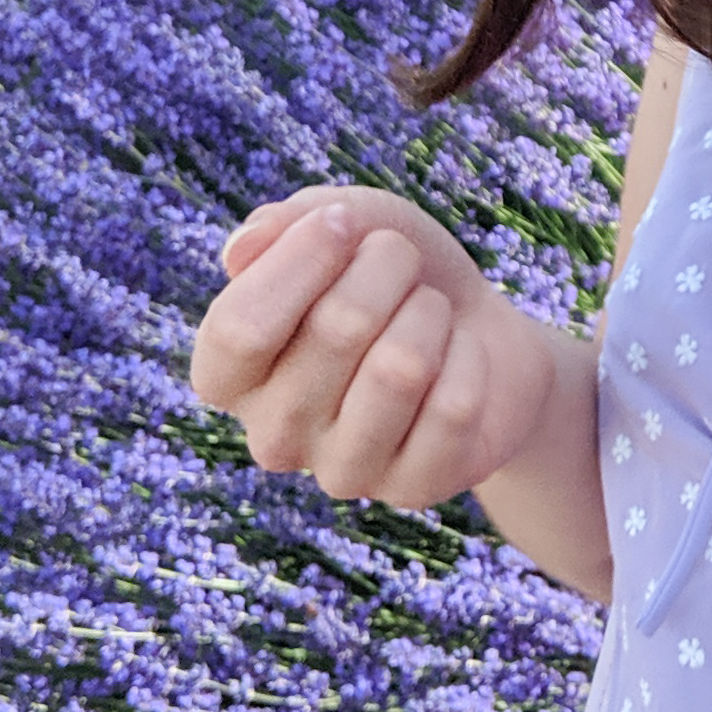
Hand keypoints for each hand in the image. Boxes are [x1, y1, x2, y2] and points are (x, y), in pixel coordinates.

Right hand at [193, 187, 552, 510]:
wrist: (480, 329)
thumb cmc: (393, 275)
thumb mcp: (345, 223)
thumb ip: (284, 224)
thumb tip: (241, 251)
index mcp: (231, 375)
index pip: (240, 328)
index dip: (301, 259)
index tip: (341, 222)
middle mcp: (272, 436)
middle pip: (336, 331)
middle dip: (388, 267)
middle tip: (402, 263)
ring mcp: (340, 472)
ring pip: (401, 369)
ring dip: (430, 313)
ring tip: (430, 312)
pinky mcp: (411, 488)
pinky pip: (454, 406)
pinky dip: (471, 356)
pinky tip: (461, 358)